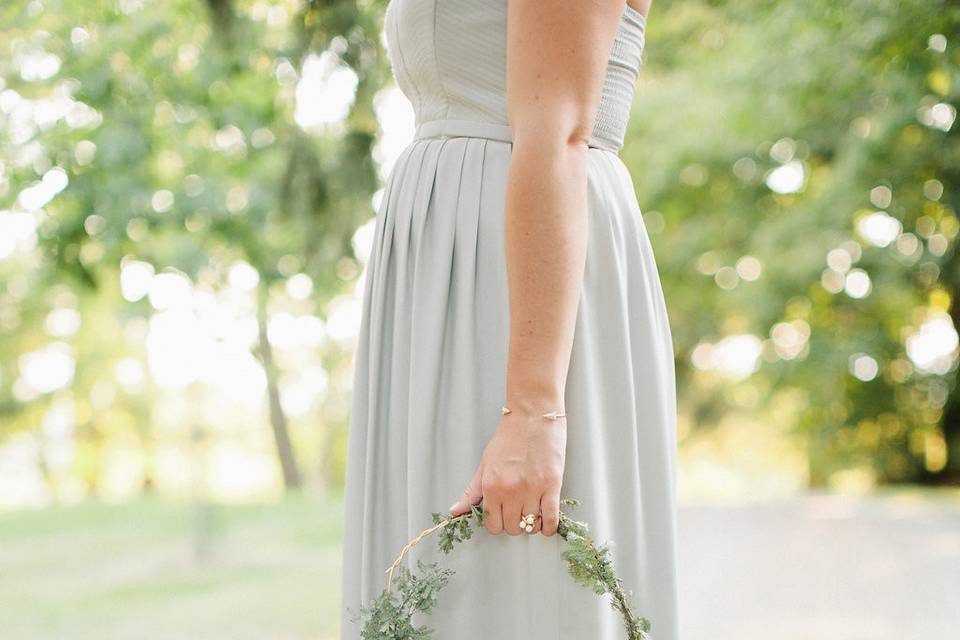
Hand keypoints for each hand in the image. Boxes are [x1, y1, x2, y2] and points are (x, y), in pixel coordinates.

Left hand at [448, 408, 566, 535]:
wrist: (532, 414)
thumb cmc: (509, 435)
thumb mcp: (485, 463)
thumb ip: (471, 491)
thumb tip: (455, 512)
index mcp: (491, 485)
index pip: (492, 525)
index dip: (498, 524)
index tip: (504, 516)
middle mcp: (510, 490)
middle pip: (512, 528)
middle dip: (515, 524)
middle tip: (519, 512)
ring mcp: (532, 489)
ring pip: (531, 526)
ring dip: (532, 524)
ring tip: (533, 511)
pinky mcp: (552, 485)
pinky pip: (551, 519)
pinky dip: (549, 527)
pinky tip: (547, 521)